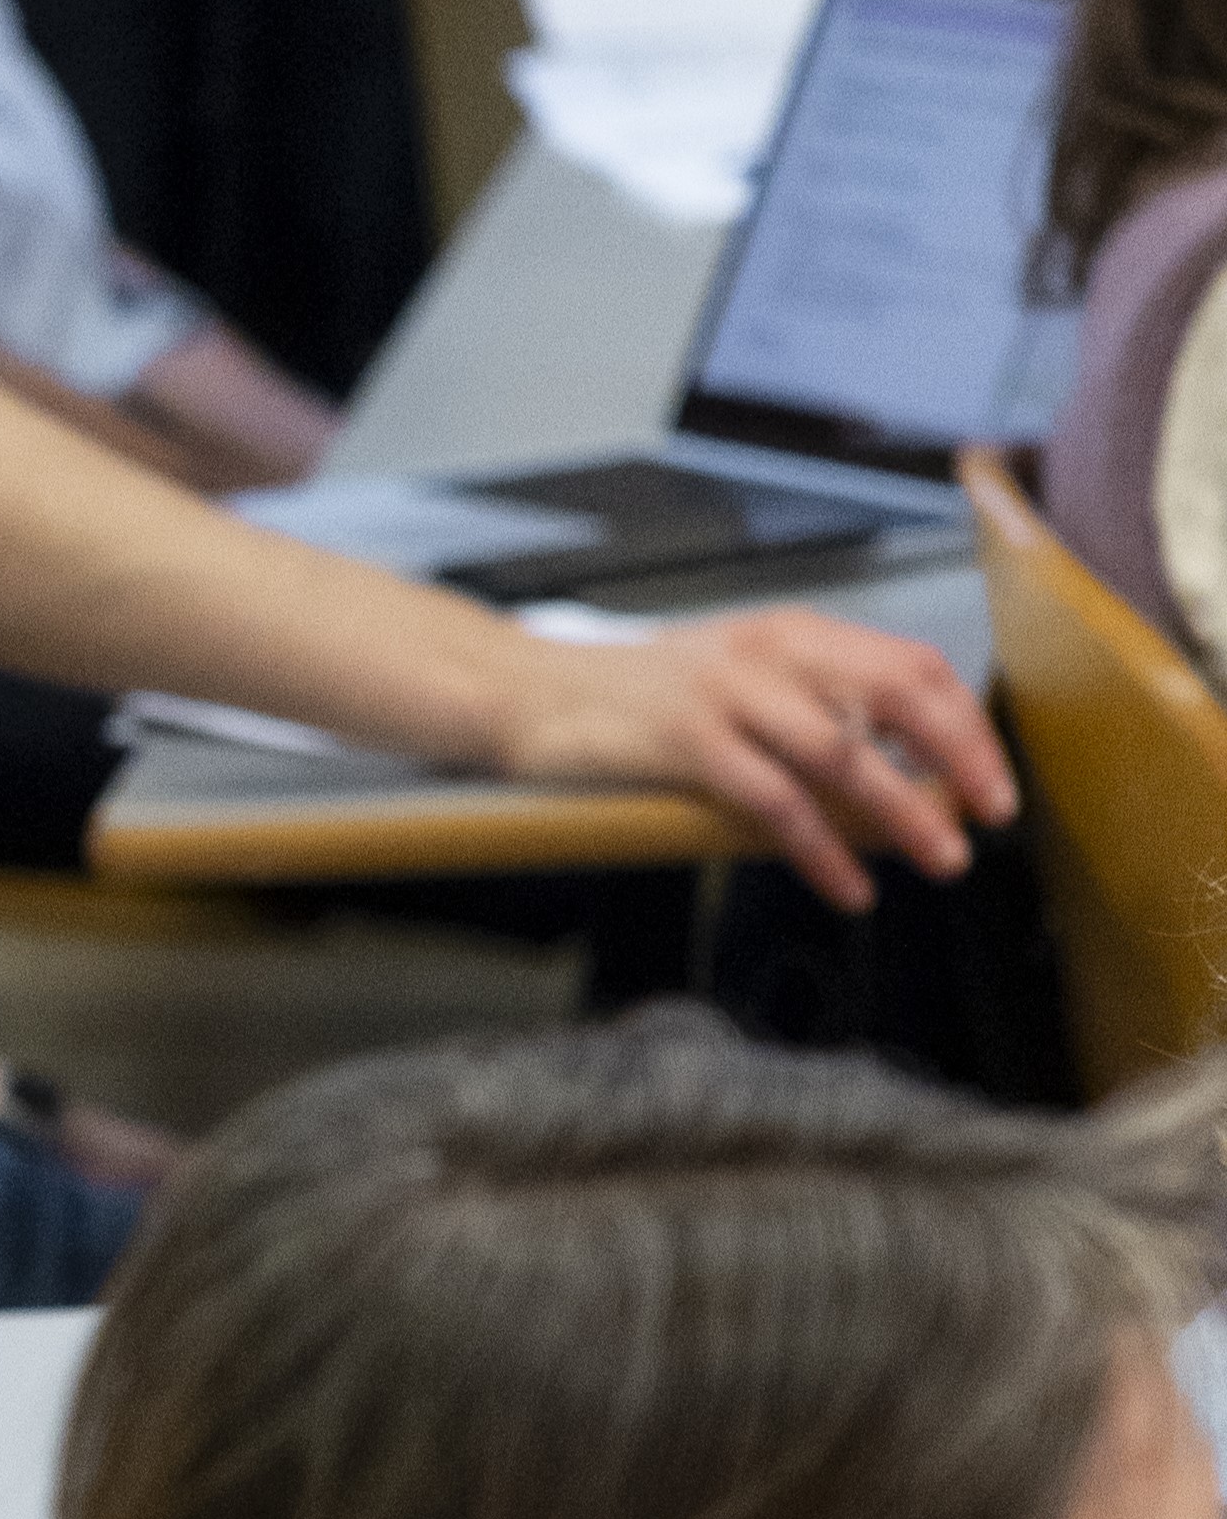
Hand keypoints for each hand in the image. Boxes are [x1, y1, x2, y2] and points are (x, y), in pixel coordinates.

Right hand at [487, 608, 1016, 910]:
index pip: (912, 665)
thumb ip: (807, 708)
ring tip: (936, 859)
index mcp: (789, 633)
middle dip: (959, 760)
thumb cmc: (631, 702)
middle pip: (898, 695)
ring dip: (905, 813)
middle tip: (988, 818)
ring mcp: (726, 694)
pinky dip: (824, 850)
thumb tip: (896, 774)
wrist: (528, 694)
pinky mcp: (686, 742)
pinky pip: (777, 802)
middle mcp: (767, 652)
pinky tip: (847, 885)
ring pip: (845, 754)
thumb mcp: (732, 682)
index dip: (966, 725)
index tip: (991, 782)